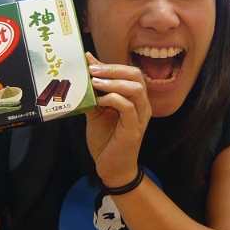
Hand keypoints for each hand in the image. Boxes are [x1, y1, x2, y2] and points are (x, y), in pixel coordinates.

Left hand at [85, 53, 150, 187]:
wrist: (111, 167)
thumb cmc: (106, 139)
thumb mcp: (97, 110)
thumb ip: (94, 90)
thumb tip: (87, 66)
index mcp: (135, 98)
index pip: (130, 72)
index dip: (110, 64)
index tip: (89, 61)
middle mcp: (142, 105)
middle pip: (136, 75)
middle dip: (113, 69)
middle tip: (92, 70)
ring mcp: (140, 117)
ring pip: (135, 89)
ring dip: (113, 82)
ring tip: (95, 82)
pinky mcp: (134, 129)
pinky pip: (128, 107)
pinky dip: (112, 99)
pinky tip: (99, 101)